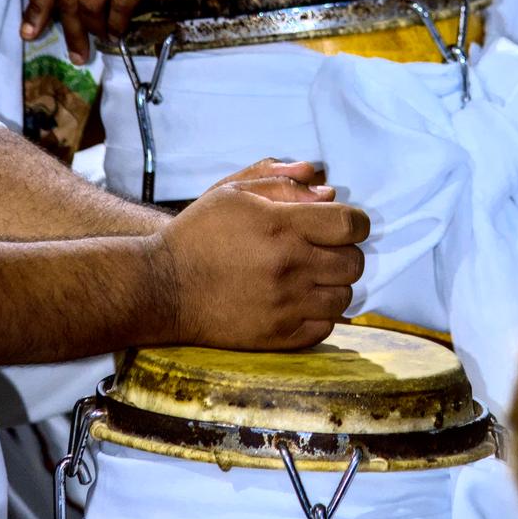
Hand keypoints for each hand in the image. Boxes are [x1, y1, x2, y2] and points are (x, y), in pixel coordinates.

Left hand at [21, 0, 170, 62]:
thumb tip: (69, 9)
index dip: (38, 6)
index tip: (29, 32)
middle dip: (70, 31)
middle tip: (77, 54)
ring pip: (90, 3)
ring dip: (95, 30)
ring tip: (104, 40)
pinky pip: (121, 3)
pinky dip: (117, 25)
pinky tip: (120, 33)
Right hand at [156, 159, 369, 350]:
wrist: (163, 288)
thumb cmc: (198, 233)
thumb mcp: (233, 191)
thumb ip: (282, 182)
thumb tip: (328, 189)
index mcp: (281, 227)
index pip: (349, 225)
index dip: (355, 222)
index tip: (344, 224)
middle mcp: (289, 267)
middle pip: (354, 262)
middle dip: (345, 251)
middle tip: (323, 249)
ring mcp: (285, 306)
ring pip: (344, 297)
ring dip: (334, 283)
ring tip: (310, 275)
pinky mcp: (278, 336)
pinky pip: (325, 327)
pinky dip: (320, 314)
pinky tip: (299, 300)